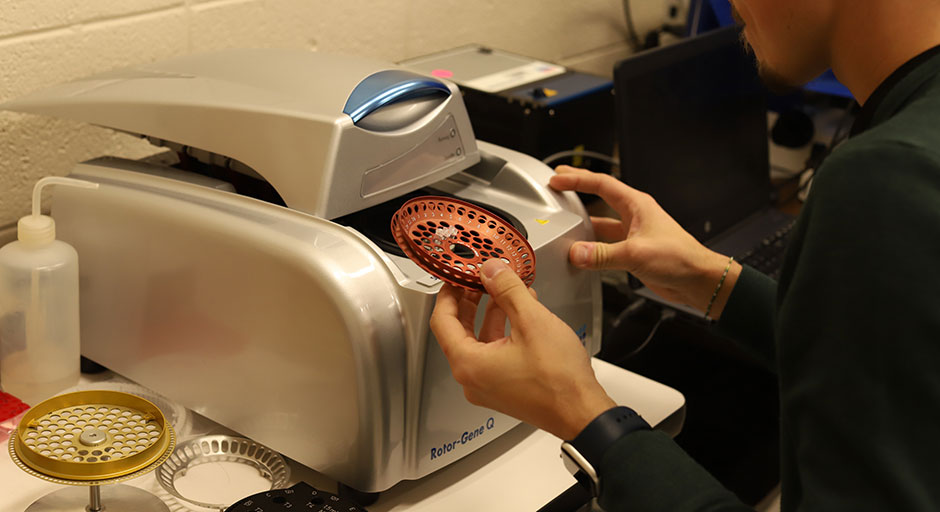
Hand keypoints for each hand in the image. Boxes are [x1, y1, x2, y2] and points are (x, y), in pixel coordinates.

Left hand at [430, 258, 615, 439]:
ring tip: (502, 291)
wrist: (582, 412)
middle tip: (476, 280)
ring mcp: (488, 387)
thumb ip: (507, 290)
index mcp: (470, 364)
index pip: (442, 321)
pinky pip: (493, 354)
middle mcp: (473, 379)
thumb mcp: (532, 321)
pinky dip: (501, 331)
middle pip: (457, 332)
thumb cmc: (559, 379)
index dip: (448, 293)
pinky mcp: (504, 389)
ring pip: (478, 342)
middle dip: (468, 302)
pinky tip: (519, 314)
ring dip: (489, 314)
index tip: (456, 277)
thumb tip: (492, 271)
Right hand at [549, 165, 740, 316]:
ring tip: (564, 216)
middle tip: (558, 181)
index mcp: (637, 205)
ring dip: (583, 219)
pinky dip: (591, 245)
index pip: (601, 184)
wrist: (697, 279)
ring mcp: (633, 233)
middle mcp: (634, 215)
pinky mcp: (632, 250)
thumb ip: (602, 255)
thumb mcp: (636, 254)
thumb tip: (576, 253)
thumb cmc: (680, 258)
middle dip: (578, 188)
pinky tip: (581, 250)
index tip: (558, 178)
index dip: (577, 179)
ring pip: (601, 222)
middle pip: (600, 196)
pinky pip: (605, 243)